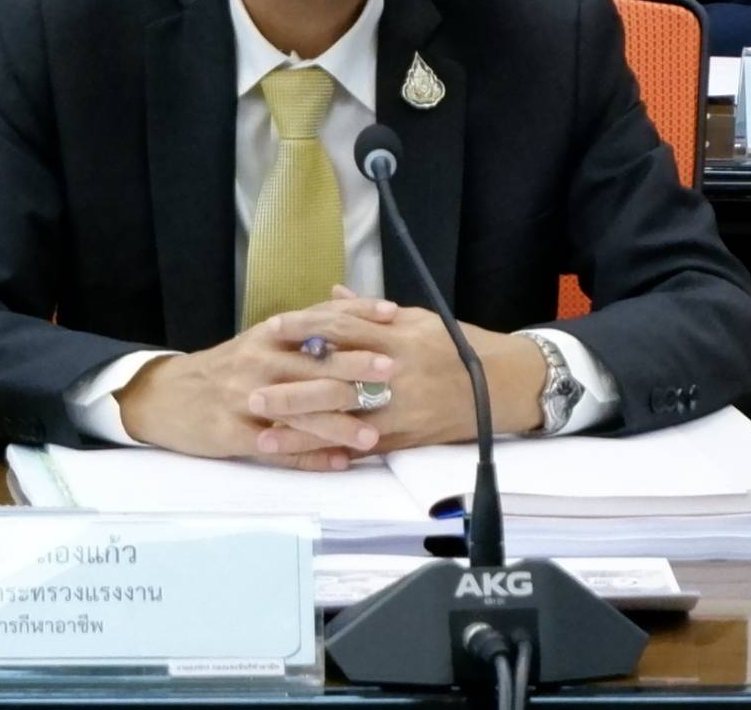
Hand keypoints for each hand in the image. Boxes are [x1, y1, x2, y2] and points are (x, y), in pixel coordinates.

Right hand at [115, 295, 396, 469]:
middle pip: (313, 364)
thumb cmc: (229, 367)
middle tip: (392, 370)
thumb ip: (304, 329)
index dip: (356, 314)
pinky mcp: (233, 433)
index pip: (319, 318)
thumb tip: (351, 309)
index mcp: (269, 335)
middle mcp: (259, 361)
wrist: (169, 395)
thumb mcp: (262, 340)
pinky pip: (278, 448)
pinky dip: (310, 456)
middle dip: (355, 367)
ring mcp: (245, 398)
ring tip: (373, 434)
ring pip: (299, 411)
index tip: (392, 313)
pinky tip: (339, 463)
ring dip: (339, 423)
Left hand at [250, 291, 545, 453]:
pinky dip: (328, 452)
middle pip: (333, 382)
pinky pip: (361, 447)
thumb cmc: (456, 346)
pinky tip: (302, 457)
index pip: (342, 330)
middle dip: (290, 389)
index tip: (271, 330)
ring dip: (301, 430)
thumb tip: (332, 294)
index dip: (305, 330)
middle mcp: (394, 375)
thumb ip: (369, 311)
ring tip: (262, 434)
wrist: (499, 385)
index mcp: (396, 338)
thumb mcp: (417, 318)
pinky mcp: (403, 437)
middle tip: (251, 392)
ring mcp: (398, 410)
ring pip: (341, 421)